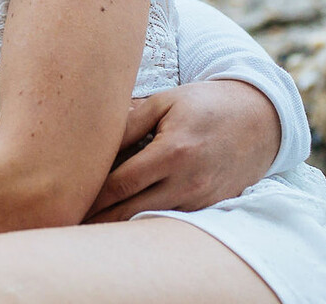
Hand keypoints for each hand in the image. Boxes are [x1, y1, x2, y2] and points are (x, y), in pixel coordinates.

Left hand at [85, 80, 280, 221]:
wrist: (260, 120)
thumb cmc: (205, 104)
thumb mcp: (165, 102)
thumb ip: (128, 121)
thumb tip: (90, 138)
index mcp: (172, 152)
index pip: (120, 184)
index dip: (90, 195)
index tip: (66, 198)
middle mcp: (187, 182)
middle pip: (130, 212)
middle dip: (97, 218)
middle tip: (69, 217)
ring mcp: (201, 200)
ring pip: (149, 222)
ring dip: (120, 224)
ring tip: (89, 220)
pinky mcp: (209, 208)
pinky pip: (170, 221)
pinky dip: (146, 221)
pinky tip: (125, 217)